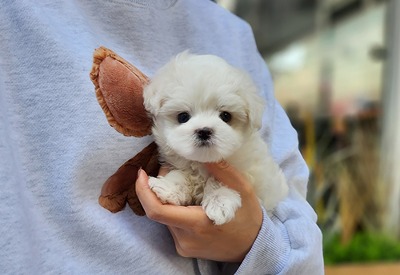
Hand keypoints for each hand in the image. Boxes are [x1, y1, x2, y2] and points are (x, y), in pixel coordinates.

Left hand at [135, 161, 262, 261]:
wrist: (253, 247)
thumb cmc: (248, 218)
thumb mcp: (242, 189)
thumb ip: (222, 170)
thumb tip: (200, 153)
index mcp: (197, 224)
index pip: (157, 211)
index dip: (144, 191)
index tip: (141, 173)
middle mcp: (185, 238)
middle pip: (160, 210)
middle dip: (160, 189)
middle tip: (172, 171)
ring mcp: (184, 246)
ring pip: (165, 218)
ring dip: (169, 199)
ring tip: (184, 184)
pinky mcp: (184, 248)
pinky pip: (172, 225)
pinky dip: (175, 210)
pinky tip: (189, 201)